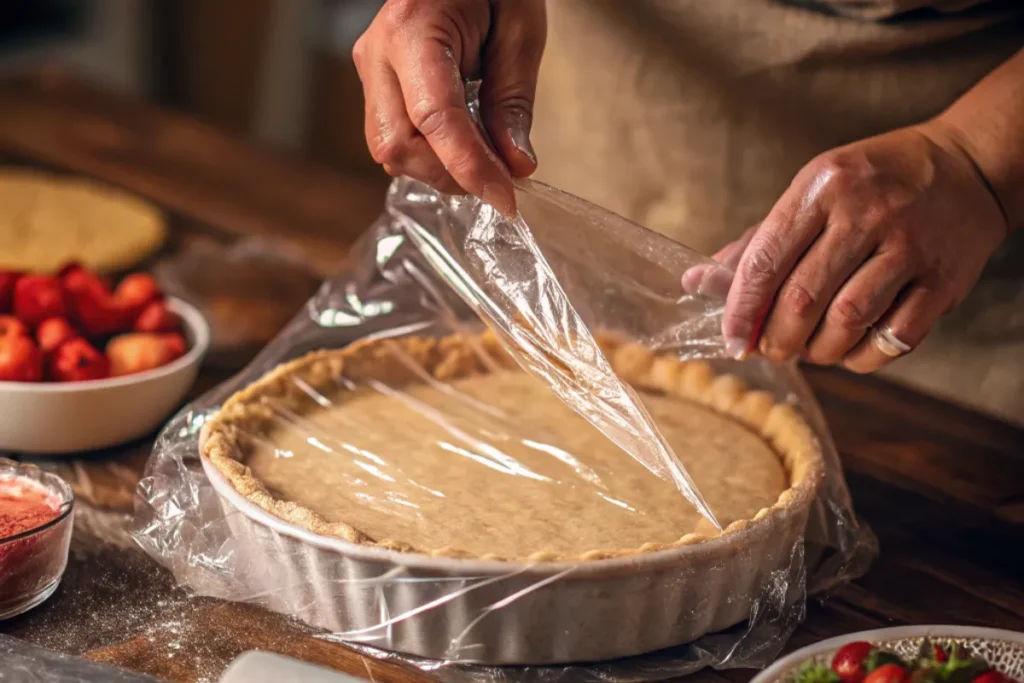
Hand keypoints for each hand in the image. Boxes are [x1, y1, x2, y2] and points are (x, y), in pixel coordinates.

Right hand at [353, 0, 545, 215]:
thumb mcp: (520, 30)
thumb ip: (513, 101)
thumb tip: (515, 165)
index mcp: (413, 28)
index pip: (435, 118)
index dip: (470, 167)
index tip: (507, 198)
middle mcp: (378, 53)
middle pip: (398, 146)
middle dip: (451, 173)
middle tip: (501, 178)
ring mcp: (370, 69)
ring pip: (390, 151)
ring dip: (440, 168)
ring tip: (485, 157)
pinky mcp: (376, 83)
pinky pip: (394, 138)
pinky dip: (431, 154)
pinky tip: (464, 144)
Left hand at [712, 123, 1008, 371]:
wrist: (968, 168)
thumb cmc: (873, 185)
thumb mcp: (813, 192)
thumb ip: (759, 242)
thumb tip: (700, 283)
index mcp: (823, 188)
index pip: (767, 259)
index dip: (742, 309)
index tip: (732, 340)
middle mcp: (867, 213)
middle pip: (803, 298)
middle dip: (777, 338)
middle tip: (770, 349)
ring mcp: (910, 246)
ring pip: (847, 320)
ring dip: (818, 351)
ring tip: (809, 350)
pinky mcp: (944, 280)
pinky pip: (893, 338)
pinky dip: (862, 357)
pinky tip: (850, 351)